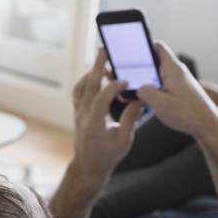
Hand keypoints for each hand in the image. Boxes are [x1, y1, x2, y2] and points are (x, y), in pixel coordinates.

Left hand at [70, 49, 142, 179]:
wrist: (89, 167)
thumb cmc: (108, 156)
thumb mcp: (124, 140)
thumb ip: (131, 118)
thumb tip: (139, 98)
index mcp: (94, 125)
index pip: (101, 99)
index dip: (113, 87)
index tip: (126, 80)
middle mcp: (82, 116)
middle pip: (88, 86)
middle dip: (96, 67)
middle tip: (104, 50)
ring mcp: (78, 114)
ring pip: (80, 88)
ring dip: (90, 73)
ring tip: (101, 61)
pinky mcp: (77, 113)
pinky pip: (78, 93)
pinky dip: (86, 82)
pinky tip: (96, 76)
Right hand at [136, 42, 217, 138]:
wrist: (207, 126)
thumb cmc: (188, 114)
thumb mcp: (160, 103)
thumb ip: (144, 92)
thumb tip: (138, 88)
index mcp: (172, 69)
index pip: (157, 46)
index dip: (142, 47)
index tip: (129, 53)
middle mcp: (176, 71)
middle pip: (154, 62)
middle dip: (139, 69)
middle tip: (125, 78)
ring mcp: (179, 81)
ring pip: (157, 75)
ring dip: (145, 82)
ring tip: (132, 92)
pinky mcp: (180, 91)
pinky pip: (163, 85)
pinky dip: (153, 90)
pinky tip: (146, 101)